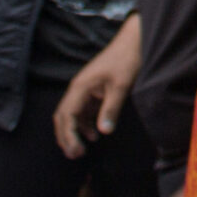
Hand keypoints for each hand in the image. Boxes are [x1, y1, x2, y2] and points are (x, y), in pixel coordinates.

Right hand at [55, 17, 140, 159]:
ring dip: (74, 132)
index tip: (76, 151)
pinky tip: (94, 134)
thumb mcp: (121, 86)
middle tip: (75, 155)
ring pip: (71, 115)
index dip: (68, 135)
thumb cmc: (126, 59)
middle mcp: (78, 89)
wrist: (133, 41)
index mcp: (80, 87)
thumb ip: (111, 109)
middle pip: (62, 117)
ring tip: (82, 150)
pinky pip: (82, 111)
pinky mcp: (92, 91)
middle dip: (66, 137)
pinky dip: (84, 124)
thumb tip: (103, 131)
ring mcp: (84, 89)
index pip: (66, 116)